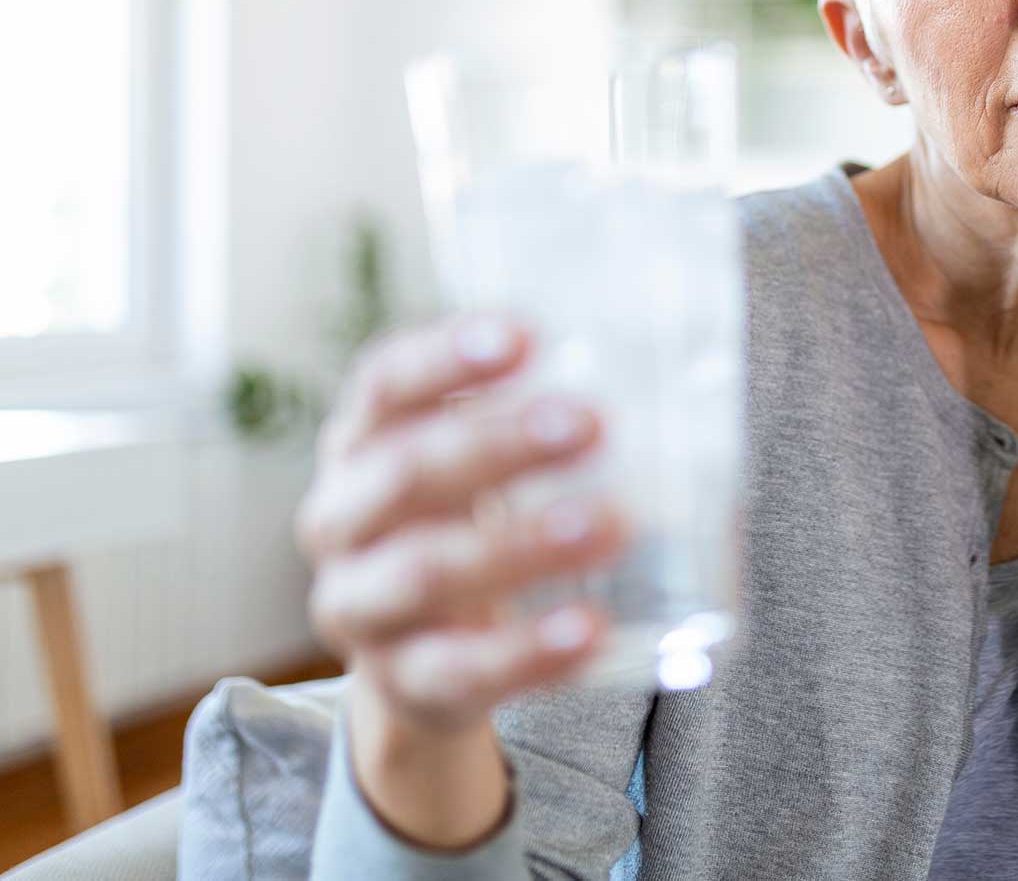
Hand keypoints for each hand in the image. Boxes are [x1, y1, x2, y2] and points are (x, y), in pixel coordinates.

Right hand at [293, 312, 628, 844]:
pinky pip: (461, 670)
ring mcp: (360, 606)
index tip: (526, 335)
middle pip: (407, 472)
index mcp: (360, 442)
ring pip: (427, 571)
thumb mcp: (478, 464)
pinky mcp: (401, 683)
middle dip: (500, 445)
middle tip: (594, 423)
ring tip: (613, 525)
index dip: (446, 357)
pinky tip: (589, 630)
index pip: (386, 383)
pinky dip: (529, 652)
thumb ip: (540, 416)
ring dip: (523, 545)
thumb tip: (677, 368)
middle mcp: (341, 518)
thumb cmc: (469, 523)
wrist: (421, 656)